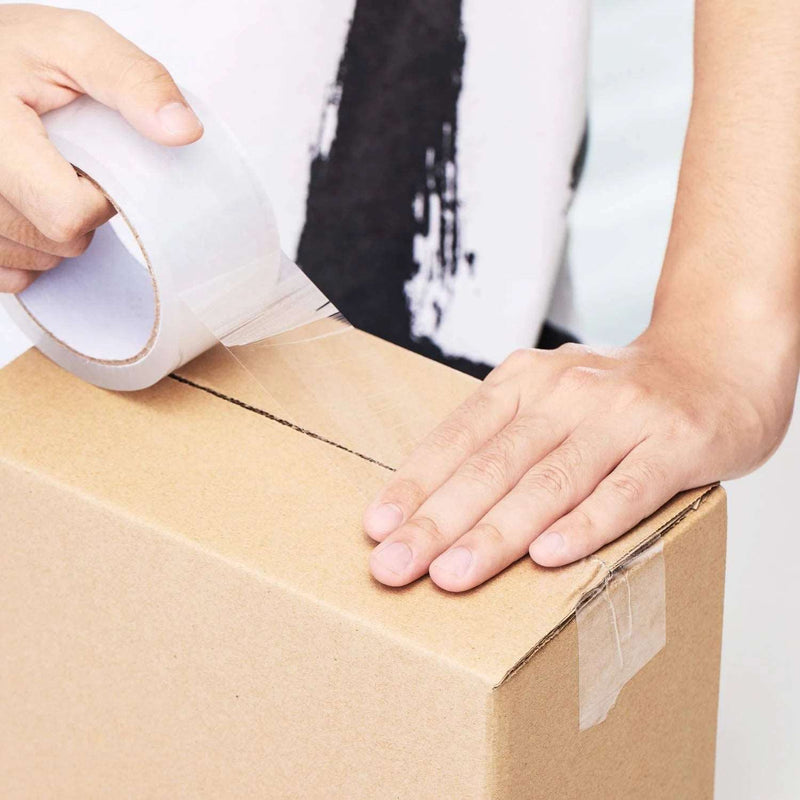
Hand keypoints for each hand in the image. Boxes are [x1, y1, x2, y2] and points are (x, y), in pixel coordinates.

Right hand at [0, 4, 201, 292]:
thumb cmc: (11, 49)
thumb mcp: (73, 43)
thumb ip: (132, 80)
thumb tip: (184, 130)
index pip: (68, 214)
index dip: (100, 197)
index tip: (96, 165)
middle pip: (57, 243)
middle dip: (82, 212)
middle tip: (69, 166)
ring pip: (35, 260)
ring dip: (56, 232)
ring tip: (42, 178)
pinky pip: (7, 274)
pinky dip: (28, 250)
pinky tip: (25, 207)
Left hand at [364, 327, 794, 590]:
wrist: (715, 360)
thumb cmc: (617, 395)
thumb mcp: (549, 396)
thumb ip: (503, 438)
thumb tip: (435, 502)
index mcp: (527, 381)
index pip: (459, 435)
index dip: (416, 482)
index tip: (378, 527)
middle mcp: (569, 392)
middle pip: (494, 464)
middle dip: (439, 519)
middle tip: (395, 565)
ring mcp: (624, 415)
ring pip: (551, 480)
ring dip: (498, 532)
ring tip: (451, 574)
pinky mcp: (676, 443)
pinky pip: (627, 490)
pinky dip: (586, 524)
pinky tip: (548, 557)